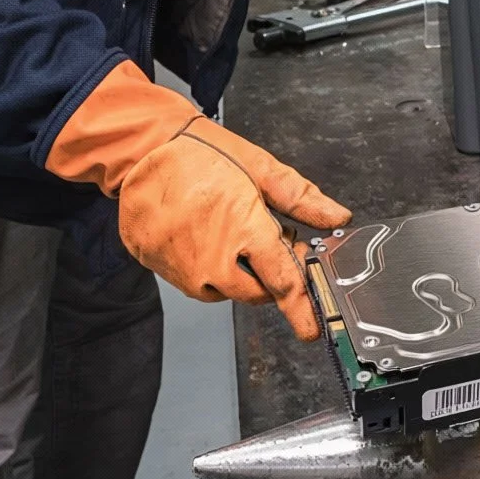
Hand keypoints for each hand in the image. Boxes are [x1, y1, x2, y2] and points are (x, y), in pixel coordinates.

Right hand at [47, 62, 348, 338]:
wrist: (143, 150)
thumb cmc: (202, 154)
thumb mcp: (259, 167)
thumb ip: (300, 198)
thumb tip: (336, 217)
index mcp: (245, 231)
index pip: (283, 282)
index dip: (300, 308)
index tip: (310, 328)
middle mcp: (213, 260)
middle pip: (256, 293)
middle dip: (269, 278)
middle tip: (267, 242)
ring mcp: (182, 268)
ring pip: (223, 291)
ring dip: (236, 274)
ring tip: (230, 234)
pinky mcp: (159, 268)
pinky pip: (193, 283)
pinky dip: (207, 270)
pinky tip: (206, 239)